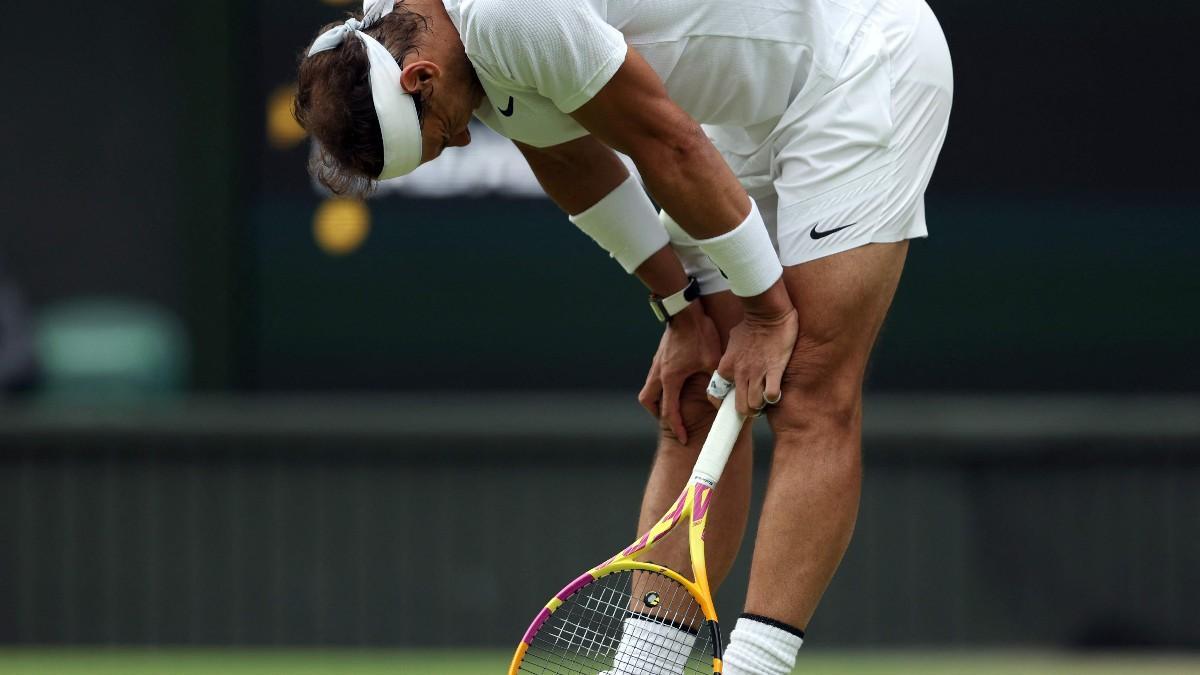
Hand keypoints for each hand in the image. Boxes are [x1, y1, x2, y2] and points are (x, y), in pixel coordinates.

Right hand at [638, 303, 722, 443]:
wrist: (684, 309)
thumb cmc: (698, 333)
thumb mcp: (712, 359)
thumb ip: (716, 381)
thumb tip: (720, 398)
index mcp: (671, 378)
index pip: (670, 410)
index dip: (677, 427)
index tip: (684, 438)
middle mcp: (659, 373)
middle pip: (648, 401)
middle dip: (658, 413)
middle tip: (672, 419)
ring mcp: (657, 363)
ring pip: (648, 388)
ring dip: (657, 399)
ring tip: (672, 403)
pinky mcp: (660, 356)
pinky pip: (654, 377)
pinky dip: (661, 385)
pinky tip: (676, 382)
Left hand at [709, 305, 797, 415]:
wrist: (767, 313)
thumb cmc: (750, 325)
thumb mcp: (733, 341)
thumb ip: (731, 355)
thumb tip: (733, 360)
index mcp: (727, 366)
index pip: (716, 394)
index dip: (723, 404)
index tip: (731, 404)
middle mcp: (739, 373)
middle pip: (740, 407)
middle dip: (748, 410)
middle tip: (754, 404)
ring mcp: (757, 373)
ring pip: (755, 404)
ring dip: (761, 405)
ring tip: (764, 399)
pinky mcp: (774, 370)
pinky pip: (772, 394)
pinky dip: (774, 397)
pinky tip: (775, 391)